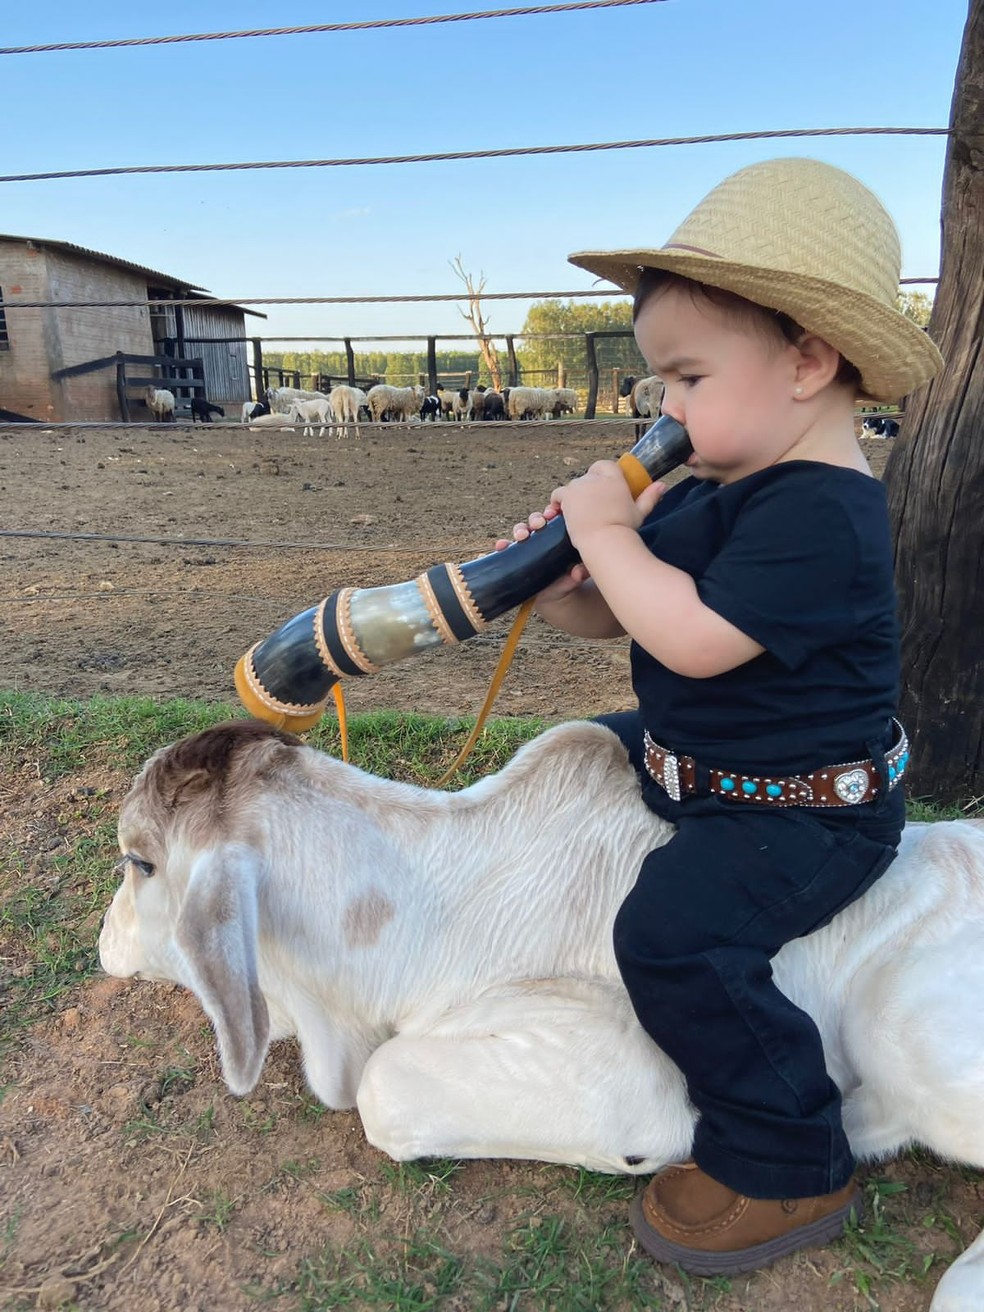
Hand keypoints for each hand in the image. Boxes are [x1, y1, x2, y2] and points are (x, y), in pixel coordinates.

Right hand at [494, 501, 590, 602]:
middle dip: (536, 519)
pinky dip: (502, 545)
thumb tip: (578, 572)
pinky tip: (501, 545)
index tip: (553, 514)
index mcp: (556, 536)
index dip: (551, 513)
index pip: (553, 519)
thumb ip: (580, 572)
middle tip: (539, 524)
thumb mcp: (575, 576)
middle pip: (536, 521)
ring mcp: (526, 548)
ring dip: (520, 529)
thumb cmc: (567, 580)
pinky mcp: (513, 559)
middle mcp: (540, 538)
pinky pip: (506, 550)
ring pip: (521, 531)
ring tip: (522, 535)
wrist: (554, 599)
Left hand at [551, 461, 667, 542]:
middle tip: (591, 508)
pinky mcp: (567, 496)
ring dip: (574, 497)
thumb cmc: (624, 529)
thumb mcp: (640, 512)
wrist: (605, 541)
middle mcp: (596, 478)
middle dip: (588, 489)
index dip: (601, 475)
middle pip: (587, 477)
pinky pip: (558, 495)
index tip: (602, 489)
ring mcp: (580, 485)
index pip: (604, 465)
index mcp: (615, 478)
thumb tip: (663, 485)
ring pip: (573, 486)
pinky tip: (563, 513)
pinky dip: (558, 503)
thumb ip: (650, 496)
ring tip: (579, 513)